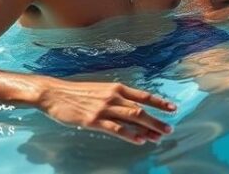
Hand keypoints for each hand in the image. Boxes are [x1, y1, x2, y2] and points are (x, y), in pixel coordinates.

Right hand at [37, 79, 175, 144]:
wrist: (55, 93)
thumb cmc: (78, 92)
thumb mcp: (101, 90)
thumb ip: (116, 97)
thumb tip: (133, 106)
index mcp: (116, 88)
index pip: (143, 95)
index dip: (159, 102)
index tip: (173, 108)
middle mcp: (113, 97)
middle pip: (140, 109)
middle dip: (157, 119)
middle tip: (170, 128)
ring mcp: (104, 108)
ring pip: (131, 118)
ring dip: (147, 128)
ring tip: (159, 136)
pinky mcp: (93, 120)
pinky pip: (115, 128)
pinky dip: (129, 135)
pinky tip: (139, 140)